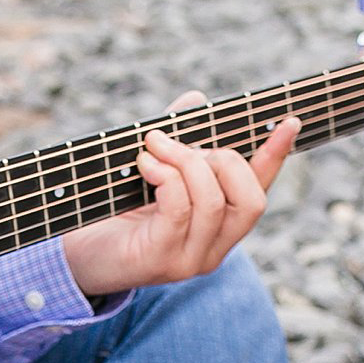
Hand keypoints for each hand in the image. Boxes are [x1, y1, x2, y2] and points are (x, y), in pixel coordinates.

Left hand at [60, 91, 299, 296]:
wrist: (75, 255)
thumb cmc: (112, 213)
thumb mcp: (150, 171)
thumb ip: (176, 139)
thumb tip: (195, 101)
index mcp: (219, 227)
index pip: (258, 190)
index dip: (276, 156)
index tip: (288, 121)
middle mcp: (214, 249)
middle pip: (251, 200)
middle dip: (220, 158)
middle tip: (178, 142)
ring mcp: (191, 260)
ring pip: (215, 201)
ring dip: (185, 161)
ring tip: (154, 145)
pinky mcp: (163, 261)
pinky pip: (180, 208)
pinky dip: (165, 176)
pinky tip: (145, 164)